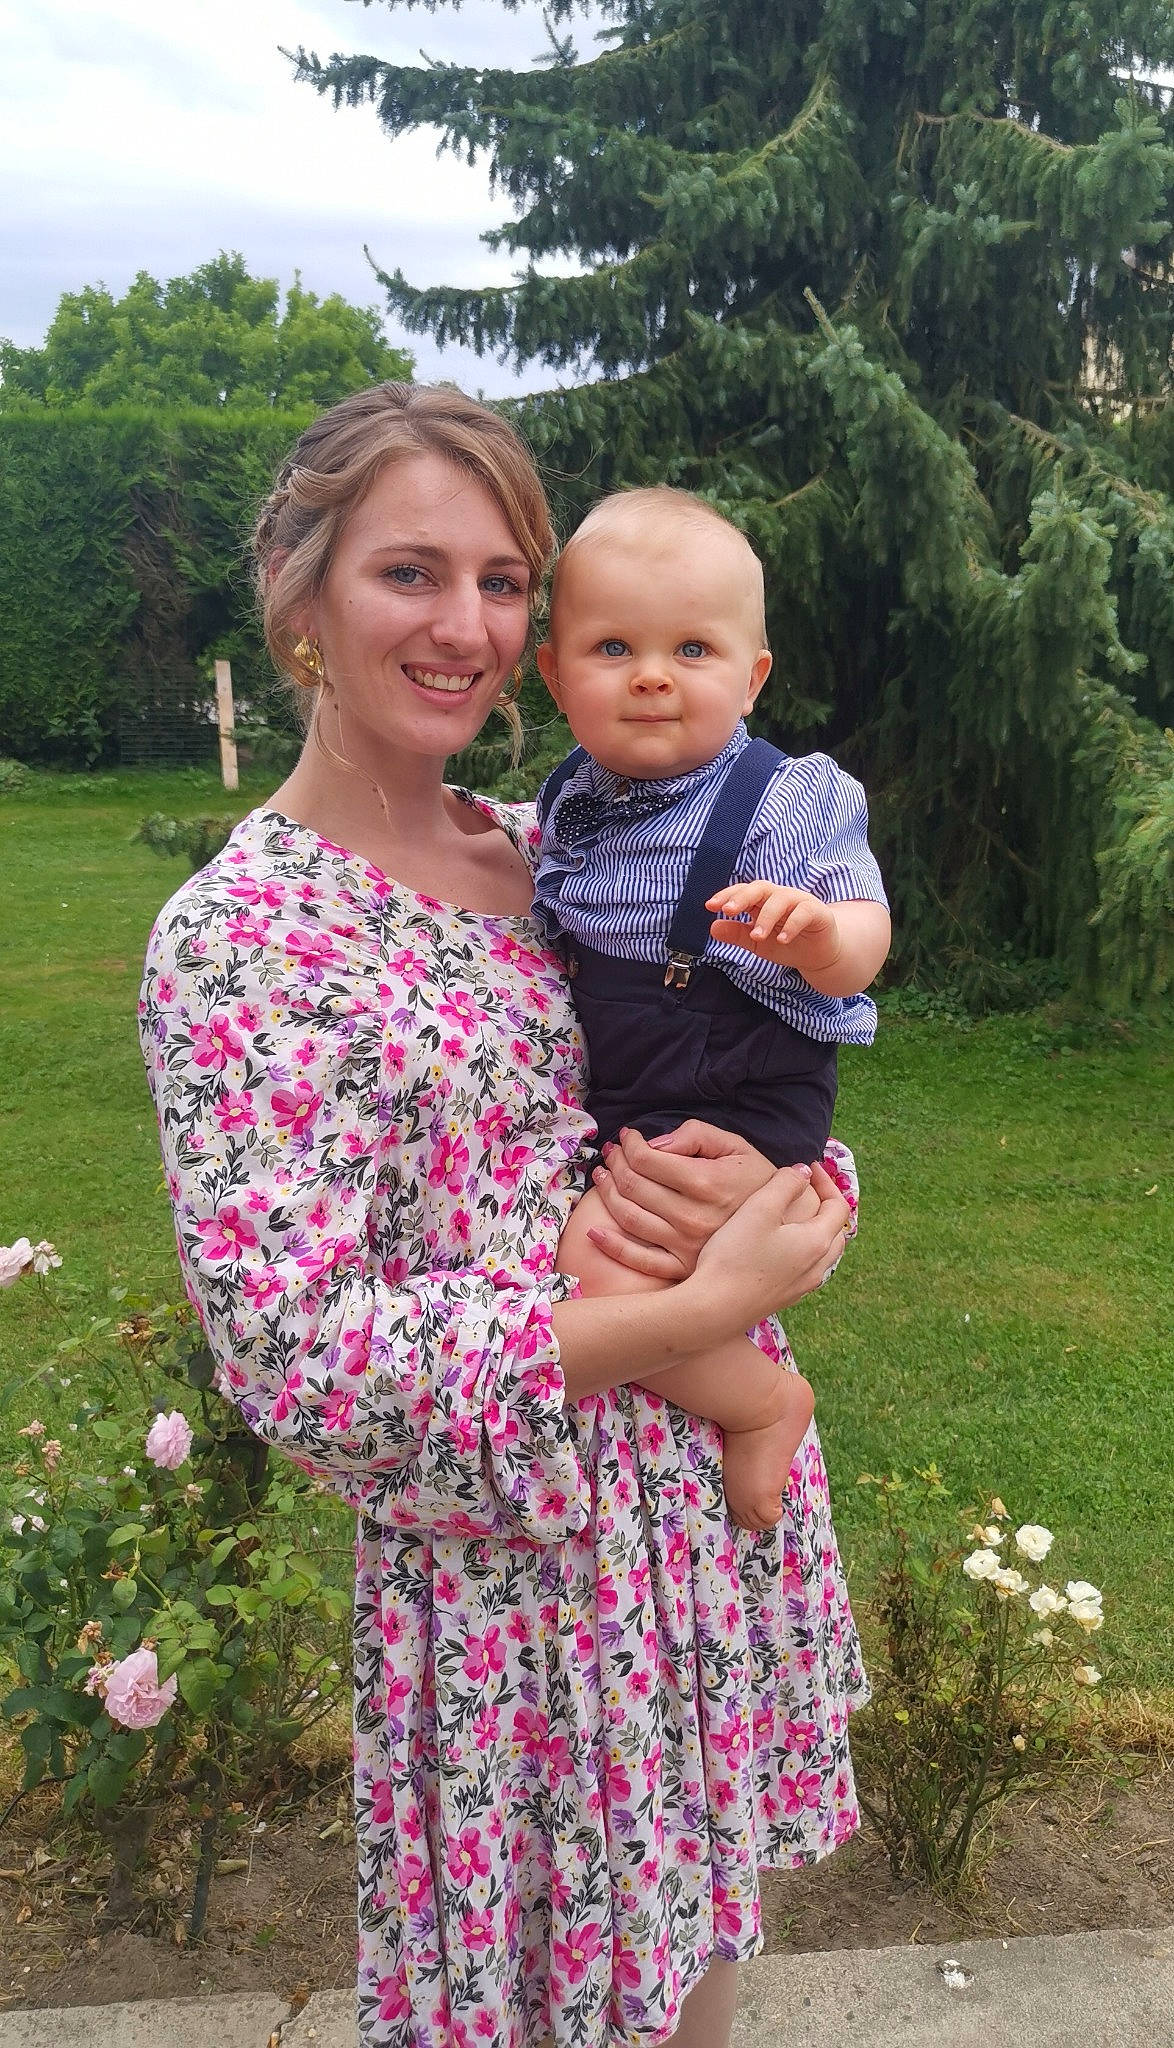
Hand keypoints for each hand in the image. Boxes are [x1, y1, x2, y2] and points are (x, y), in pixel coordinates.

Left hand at [585, 1122, 776, 1279]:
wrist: (784, 1226)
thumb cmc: (757, 1182)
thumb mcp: (736, 1147)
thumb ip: (696, 1135)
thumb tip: (656, 1143)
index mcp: (706, 1183)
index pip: (648, 1160)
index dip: (631, 1144)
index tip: (628, 1136)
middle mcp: (692, 1216)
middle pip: (634, 1185)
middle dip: (616, 1163)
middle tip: (613, 1153)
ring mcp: (685, 1245)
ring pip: (629, 1216)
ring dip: (607, 1193)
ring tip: (603, 1177)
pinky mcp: (682, 1267)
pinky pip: (639, 1260)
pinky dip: (611, 1246)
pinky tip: (593, 1232)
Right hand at [688, 1161, 849, 1331]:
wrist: (712, 1309)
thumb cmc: (735, 1255)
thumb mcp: (759, 1208)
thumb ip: (786, 1184)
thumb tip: (804, 1172)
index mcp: (817, 1242)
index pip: (839, 1206)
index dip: (827, 1182)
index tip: (808, 1167)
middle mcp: (817, 1268)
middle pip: (836, 1232)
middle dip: (826, 1206)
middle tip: (806, 1190)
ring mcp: (801, 1287)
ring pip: (822, 1254)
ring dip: (815, 1230)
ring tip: (794, 1217)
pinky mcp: (784, 1299)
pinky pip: (806, 1269)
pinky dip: (802, 1251)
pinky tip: (779, 1248)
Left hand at [707, 881, 840, 971]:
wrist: (817, 955)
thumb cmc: (785, 943)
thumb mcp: (756, 943)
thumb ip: (737, 934)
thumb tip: (712, 928)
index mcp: (763, 901)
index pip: (743, 891)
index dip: (727, 895)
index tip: (710, 906)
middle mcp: (780, 897)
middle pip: (760, 887)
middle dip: (743, 897)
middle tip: (728, 910)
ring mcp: (800, 902)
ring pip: (781, 899)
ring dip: (766, 917)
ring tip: (757, 936)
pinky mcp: (818, 912)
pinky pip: (804, 912)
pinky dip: (792, 925)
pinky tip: (783, 939)